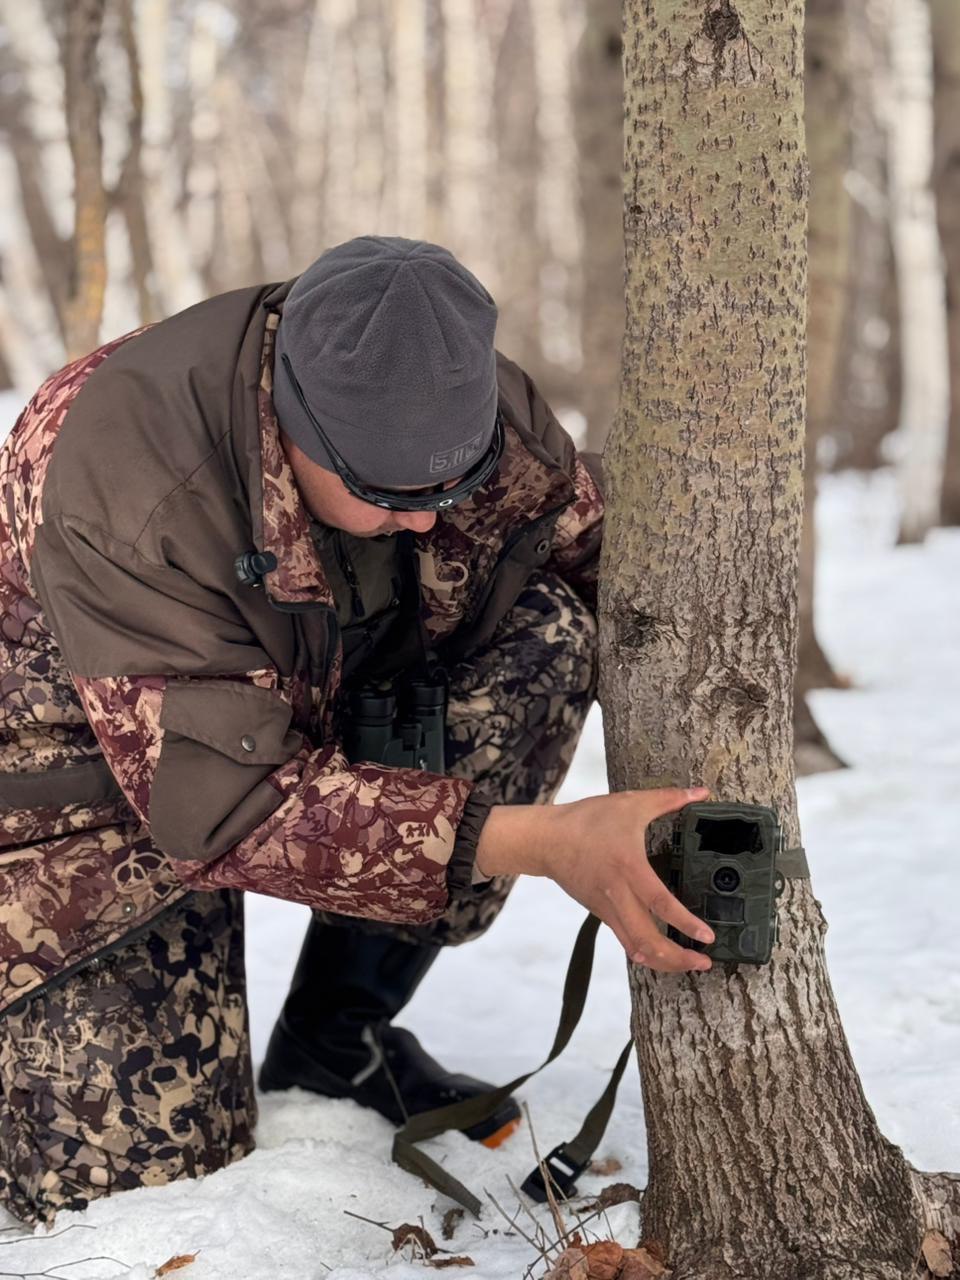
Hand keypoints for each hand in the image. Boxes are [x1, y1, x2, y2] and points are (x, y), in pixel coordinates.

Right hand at [476, 786, 714, 972]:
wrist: (546, 840)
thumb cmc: (587, 821)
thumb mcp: (630, 804)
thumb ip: (667, 798)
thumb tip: (701, 791)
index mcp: (629, 868)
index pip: (660, 904)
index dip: (686, 923)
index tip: (708, 937)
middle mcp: (618, 895)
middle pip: (647, 940)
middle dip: (677, 958)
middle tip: (704, 963)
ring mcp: (607, 908)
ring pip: (636, 947)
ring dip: (663, 961)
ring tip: (687, 963)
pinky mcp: (600, 913)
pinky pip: (625, 940)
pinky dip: (645, 951)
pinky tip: (659, 953)